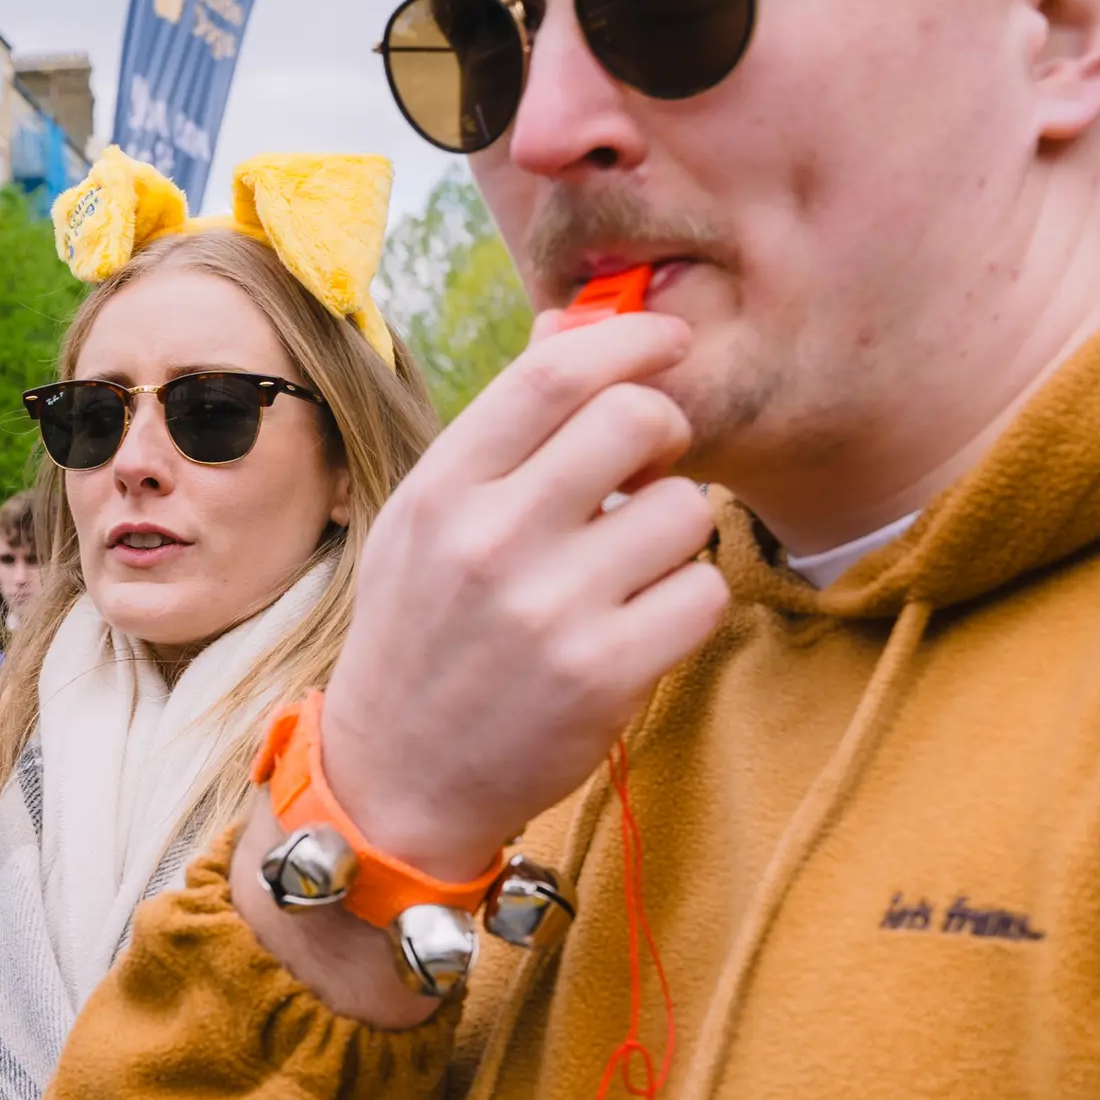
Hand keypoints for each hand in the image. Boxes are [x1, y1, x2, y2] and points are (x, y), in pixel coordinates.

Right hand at [313, 312, 728, 886]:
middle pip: (635, 420)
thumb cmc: (421, 633)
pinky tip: (640, 620)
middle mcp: (490, 540)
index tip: (666, 340)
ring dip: (674, 530)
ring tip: (628, 566)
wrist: (397, 777)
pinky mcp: (604, 673)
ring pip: (684, 508)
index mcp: (441, 491)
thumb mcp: (425, 520)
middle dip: (665, 431)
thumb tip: (573, 322)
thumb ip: (500, 428)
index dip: (629, 339)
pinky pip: (702, 591)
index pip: (551, 374)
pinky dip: (686, 601)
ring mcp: (549, 609)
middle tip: (647, 467)